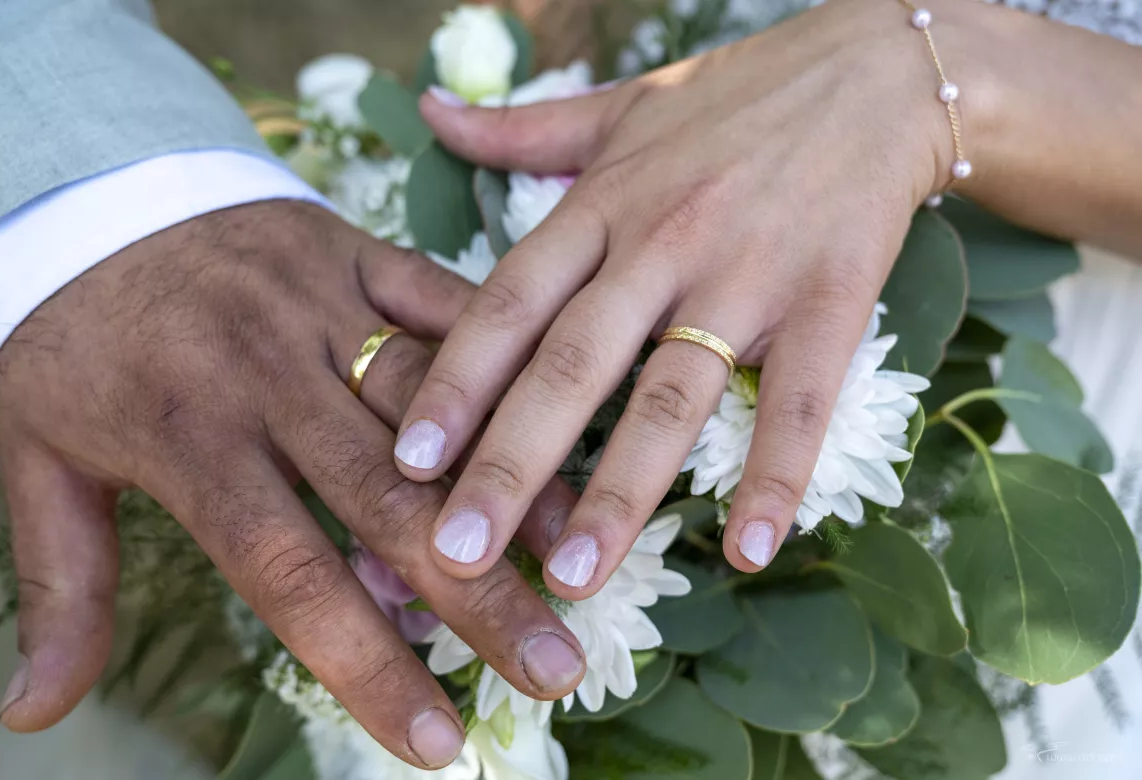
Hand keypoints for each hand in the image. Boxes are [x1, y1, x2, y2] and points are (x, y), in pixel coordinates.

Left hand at [0, 202, 583, 768]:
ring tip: (579, 559)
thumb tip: (33, 713)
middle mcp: (268, 375)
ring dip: (513, 482)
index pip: (291, 572)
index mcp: (190, 435)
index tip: (436, 740)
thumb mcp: (34, 454)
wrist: (93, 187)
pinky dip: (506, 365)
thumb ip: (60, 586)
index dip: (366, 663)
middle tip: (552, 668)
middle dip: (478, 593)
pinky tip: (562, 421)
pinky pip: (445, 304)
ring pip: (436, 406)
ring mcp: (323, 306)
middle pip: (389, 501)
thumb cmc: (72, 336)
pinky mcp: (361, 253)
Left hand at [394, 0, 964, 591]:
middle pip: (571, 367)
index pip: (509, 304)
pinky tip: (751, 551)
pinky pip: (798, 400)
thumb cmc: (737, 98)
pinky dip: (775, 476)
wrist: (878, 70)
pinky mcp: (829, 301)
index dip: (454, 382)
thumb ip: (520, 128)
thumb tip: (429, 109)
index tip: (405, 459)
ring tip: (574, 576)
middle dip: (507, 466)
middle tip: (456, 553)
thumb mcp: (619, 105)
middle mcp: (662, 243)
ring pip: (671, 398)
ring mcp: (746, 276)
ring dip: (619, 494)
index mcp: (603, 203)